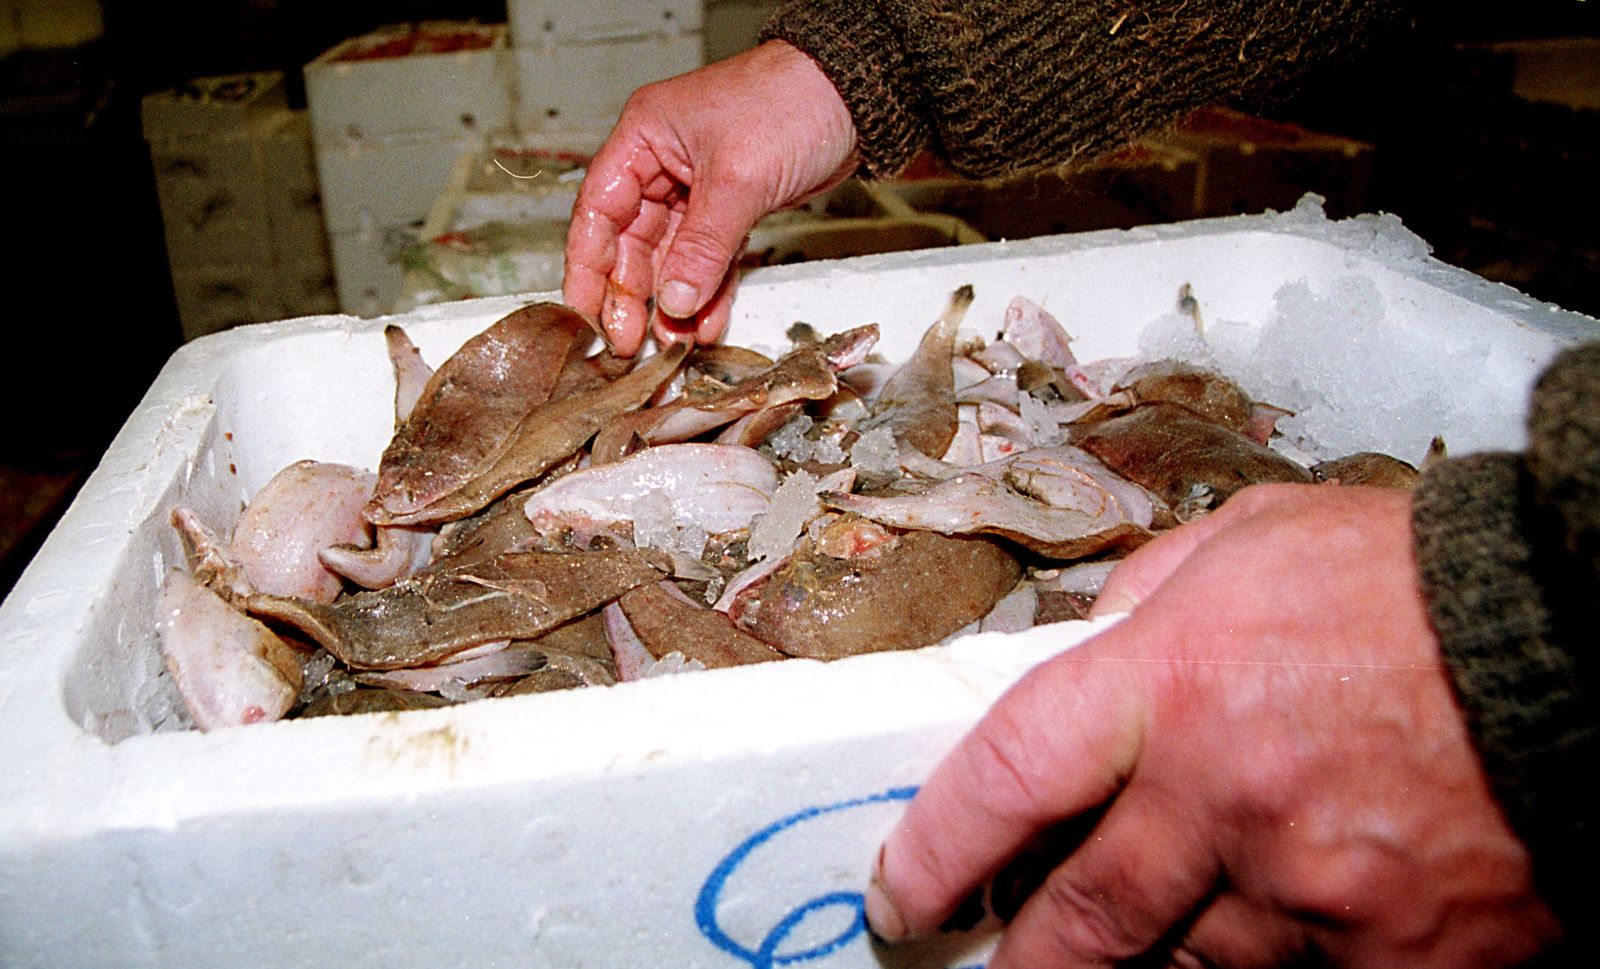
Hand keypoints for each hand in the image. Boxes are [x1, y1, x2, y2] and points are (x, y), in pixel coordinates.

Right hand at [563, 41, 857, 355]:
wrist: (856, 94)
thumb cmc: (793, 100)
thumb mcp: (738, 179)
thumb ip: (702, 246)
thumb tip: (673, 300)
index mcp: (646, 136)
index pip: (598, 210)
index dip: (589, 267)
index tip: (586, 314)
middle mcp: (664, 162)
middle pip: (631, 240)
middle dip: (632, 294)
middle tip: (630, 341)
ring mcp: (699, 187)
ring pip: (672, 255)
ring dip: (673, 299)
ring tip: (673, 342)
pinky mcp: (734, 206)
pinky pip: (711, 257)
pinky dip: (709, 290)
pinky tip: (706, 323)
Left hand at [867, 483, 1559, 966]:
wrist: (1577, 641)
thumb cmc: (1413, 584)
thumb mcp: (1252, 541)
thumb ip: (1147, 594)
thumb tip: (1083, 645)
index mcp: (1173, 683)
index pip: (1009, 779)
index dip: (938, 847)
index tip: (907, 887)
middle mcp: (1225, 798)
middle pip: (1082, 919)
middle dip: (1028, 955)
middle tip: (995, 963)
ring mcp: (1312, 892)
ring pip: (1185, 966)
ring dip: (1147, 957)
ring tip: (1126, 939)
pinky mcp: (1394, 955)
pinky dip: (1263, 965)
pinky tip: (1263, 930)